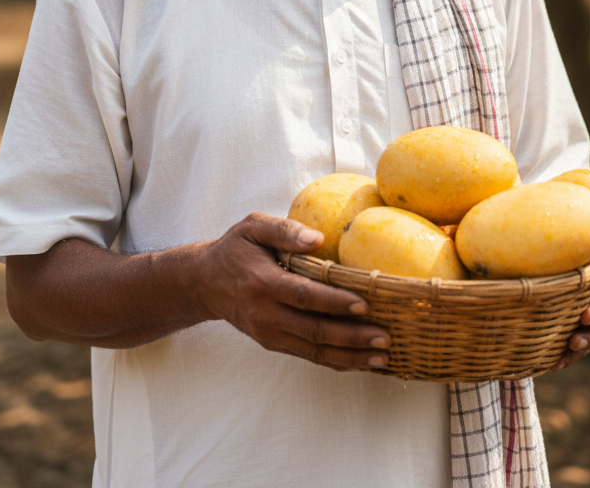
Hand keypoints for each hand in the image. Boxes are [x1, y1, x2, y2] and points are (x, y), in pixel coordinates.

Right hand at [191, 212, 390, 372]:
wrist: (205, 282)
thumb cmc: (236, 248)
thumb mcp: (253, 227)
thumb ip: (284, 230)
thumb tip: (317, 238)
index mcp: (262, 282)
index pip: (303, 295)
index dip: (334, 302)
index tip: (365, 303)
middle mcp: (265, 314)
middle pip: (313, 330)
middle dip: (352, 336)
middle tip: (385, 336)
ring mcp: (269, 333)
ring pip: (314, 351)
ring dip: (350, 356)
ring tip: (382, 356)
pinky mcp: (273, 343)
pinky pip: (308, 356)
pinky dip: (337, 362)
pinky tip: (361, 361)